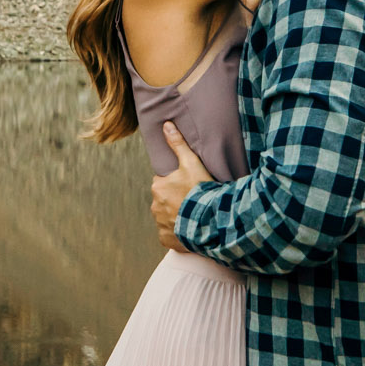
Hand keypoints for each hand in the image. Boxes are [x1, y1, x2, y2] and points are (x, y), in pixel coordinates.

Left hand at [151, 122, 210, 252]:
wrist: (210, 221)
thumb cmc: (201, 190)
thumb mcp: (191, 163)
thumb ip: (178, 144)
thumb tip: (166, 125)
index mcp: (158, 187)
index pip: (163, 182)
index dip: (177, 183)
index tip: (189, 186)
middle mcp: (155, 206)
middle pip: (164, 200)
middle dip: (175, 200)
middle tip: (193, 200)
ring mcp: (160, 225)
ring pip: (167, 217)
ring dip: (177, 216)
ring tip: (194, 215)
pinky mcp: (166, 239)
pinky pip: (170, 234)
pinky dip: (177, 232)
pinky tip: (190, 229)